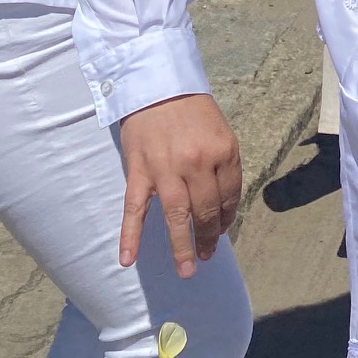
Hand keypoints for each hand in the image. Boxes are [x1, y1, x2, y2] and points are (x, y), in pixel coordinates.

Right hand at [118, 94, 242, 277]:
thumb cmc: (193, 111)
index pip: (229, 196)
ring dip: (180, 247)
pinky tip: (128, 259)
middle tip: (207, 255)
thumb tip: (222, 203)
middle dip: (209, 237)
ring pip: (176, 217)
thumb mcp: (221, 133)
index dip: (227, 217)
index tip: (223, 230)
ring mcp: (166, 170)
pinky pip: (134, 210)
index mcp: (223, 153)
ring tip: (186, 270)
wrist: (158, 87)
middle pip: (206, 211)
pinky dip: (130, 236)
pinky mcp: (139, 172)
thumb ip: (224, 166)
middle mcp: (196, 164)